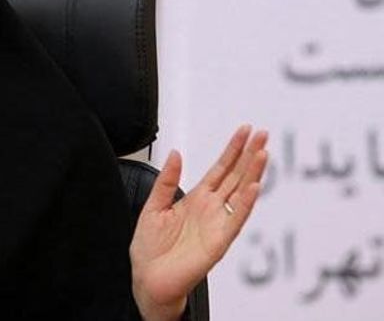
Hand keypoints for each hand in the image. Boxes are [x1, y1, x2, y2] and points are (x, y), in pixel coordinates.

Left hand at [129, 125, 268, 320]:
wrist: (149, 279)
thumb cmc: (151, 249)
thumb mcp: (153, 206)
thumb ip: (166, 180)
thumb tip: (175, 153)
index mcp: (196, 199)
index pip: (220, 169)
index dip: (232, 149)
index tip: (244, 131)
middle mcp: (210, 209)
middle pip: (235, 176)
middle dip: (249, 155)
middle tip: (262, 134)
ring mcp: (217, 224)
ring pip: (240, 194)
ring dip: (253, 174)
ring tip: (262, 153)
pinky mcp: (218, 241)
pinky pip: (235, 220)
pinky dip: (245, 203)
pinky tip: (254, 186)